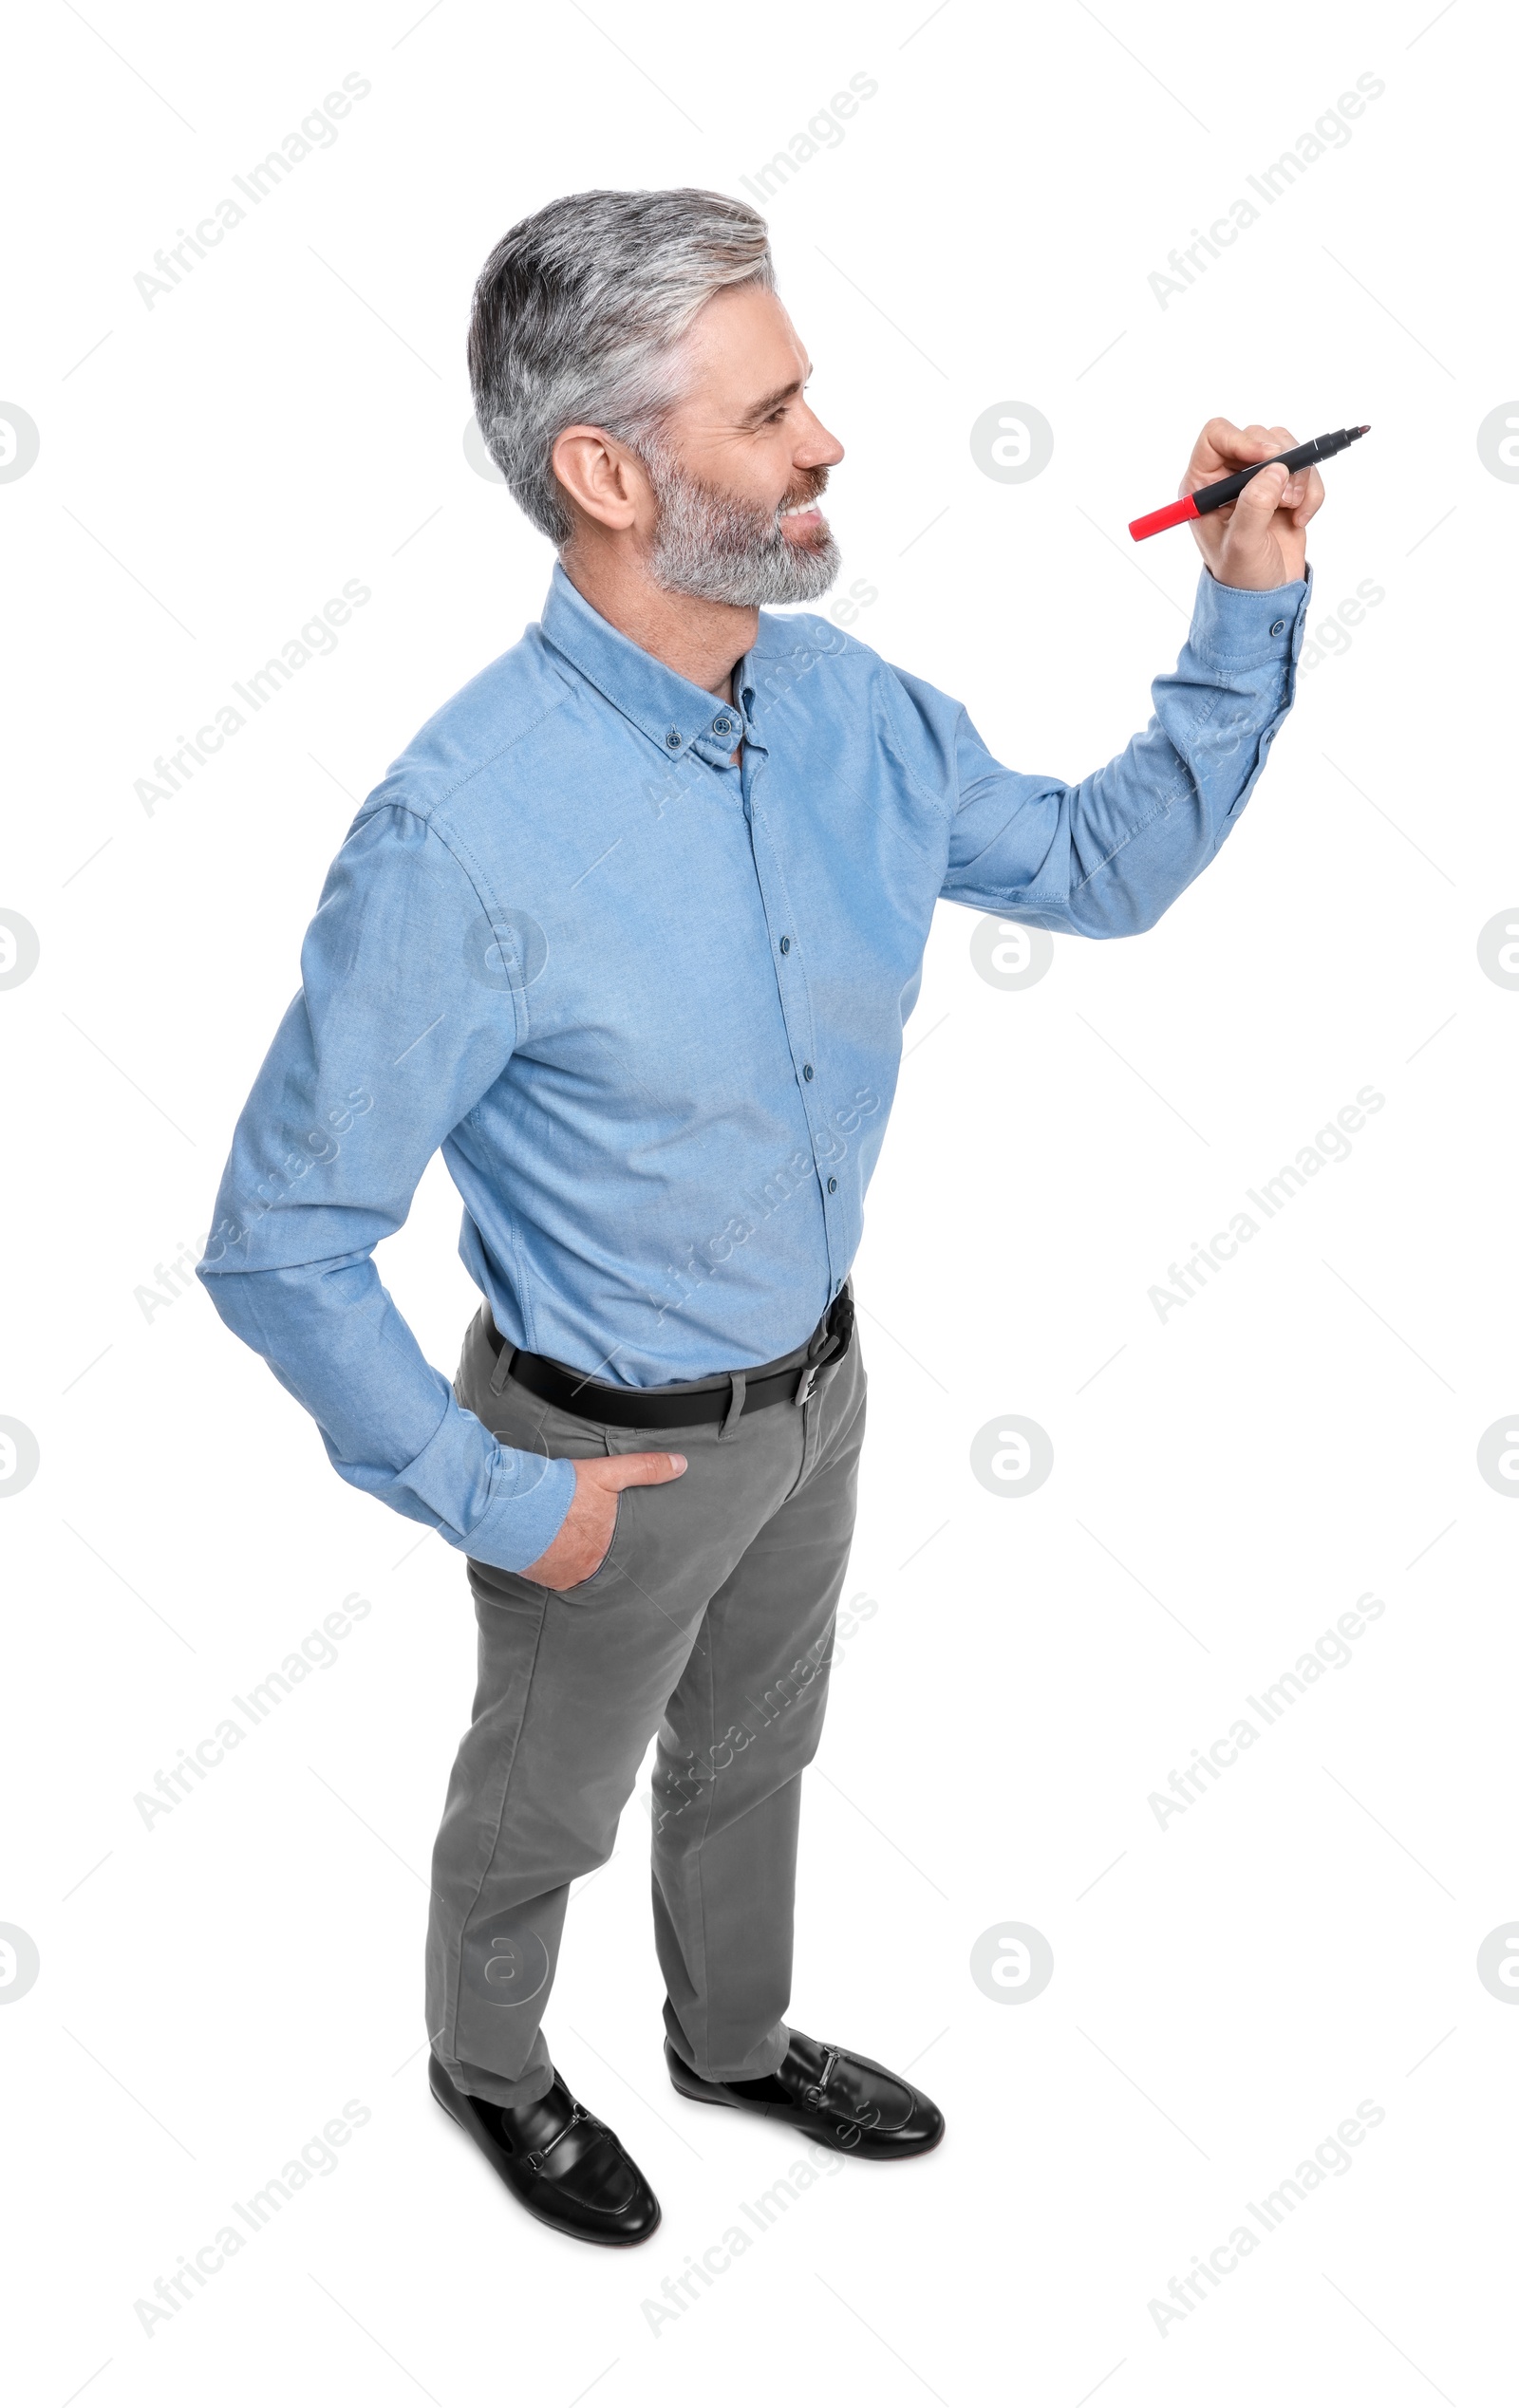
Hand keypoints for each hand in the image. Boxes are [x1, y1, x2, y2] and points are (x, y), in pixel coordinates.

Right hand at [519, 1448, 686, 1589]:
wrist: (513, 1507)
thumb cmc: (560, 1490)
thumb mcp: (607, 1473)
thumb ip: (644, 1469)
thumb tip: (681, 1465)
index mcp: (609, 1542)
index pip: (622, 1548)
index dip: (614, 1540)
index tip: (609, 1535)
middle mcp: (590, 1565)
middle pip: (598, 1561)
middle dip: (594, 1552)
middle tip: (586, 1540)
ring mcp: (566, 1575)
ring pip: (576, 1570)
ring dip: (572, 1560)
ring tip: (566, 1545)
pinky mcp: (542, 1578)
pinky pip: (553, 1576)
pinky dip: (552, 1566)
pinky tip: (548, 1553)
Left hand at [1184, 419, 1323, 590]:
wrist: (1267, 594)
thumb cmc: (1242, 575)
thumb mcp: (1242, 545)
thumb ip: (1254, 506)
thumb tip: (1275, 469)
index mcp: (1202, 486)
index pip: (1216, 436)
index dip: (1243, 439)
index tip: (1269, 457)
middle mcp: (1227, 476)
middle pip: (1258, 436)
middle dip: (1280, 464)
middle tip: (1286, 498)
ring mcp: (1256, 479)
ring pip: (1286, 447)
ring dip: (1299, 477)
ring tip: (1292, 510)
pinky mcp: (1283, 486)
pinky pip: (1306, 467)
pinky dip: (1312, 491)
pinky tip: (1301, 518)